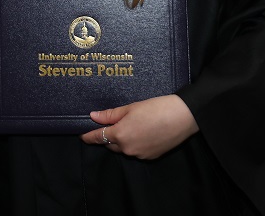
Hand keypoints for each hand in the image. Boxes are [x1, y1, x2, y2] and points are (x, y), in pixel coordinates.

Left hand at [80, 95, 198, 159]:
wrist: (182, 117)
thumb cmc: (156, 108)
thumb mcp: (130, 108)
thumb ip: (110, 114)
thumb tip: (93, 116)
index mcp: (120, 135)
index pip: (98, 138)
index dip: (88, 137)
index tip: (82, 136)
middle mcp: (127, 148)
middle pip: (110, 145)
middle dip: (108, 137)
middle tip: (110, 125)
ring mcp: (139, 155)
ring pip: (124, 149)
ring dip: (122, 141)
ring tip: (130, 127)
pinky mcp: (151, 157)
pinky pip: (136, 152)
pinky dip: (135, 144)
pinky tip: (142, 133)